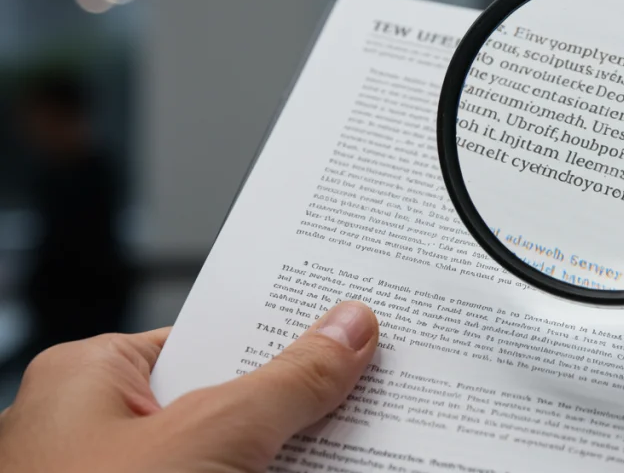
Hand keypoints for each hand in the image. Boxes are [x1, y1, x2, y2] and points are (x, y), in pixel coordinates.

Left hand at [0, 301, 378, 472]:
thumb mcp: (212, 438)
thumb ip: (288, 382)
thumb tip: (347, 330)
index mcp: (88, 378)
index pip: (208, 335)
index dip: (282, 331)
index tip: (351, 329)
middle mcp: (94, 431)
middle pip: (224, 399)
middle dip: (296, 403)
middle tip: (369, 391)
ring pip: (227, 459)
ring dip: (288, 458)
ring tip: (361, 448)